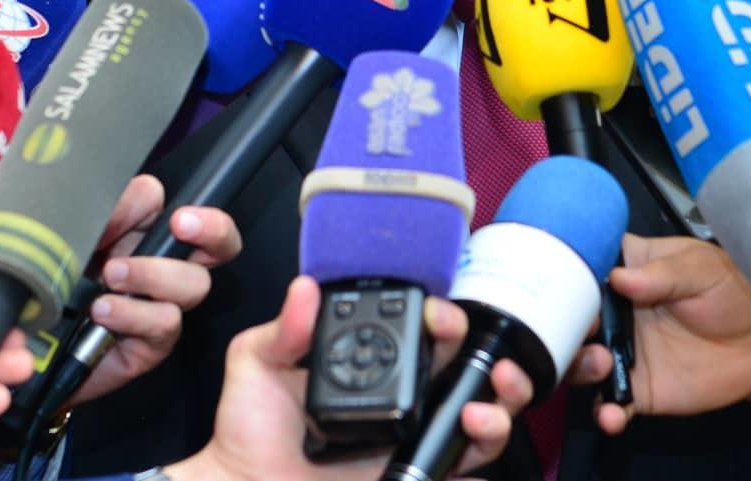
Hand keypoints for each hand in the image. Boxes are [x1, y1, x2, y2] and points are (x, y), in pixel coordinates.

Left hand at [68, 174, 243, 405]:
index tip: (176, 215)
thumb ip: (104, 208)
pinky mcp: (152, 345)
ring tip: (111, 276)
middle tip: (181, 224)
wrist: (24, 344)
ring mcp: (162, 306)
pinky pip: (163, 322)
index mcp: (150, 234)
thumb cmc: (47, 280)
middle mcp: (166, 267)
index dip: (194, 212)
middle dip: (213, 230)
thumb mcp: (69, 232)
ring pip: (194, 284)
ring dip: (154, 274)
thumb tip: (129, 204)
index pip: (195, 211)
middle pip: (221, 244)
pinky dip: (133, 313)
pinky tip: (102, 310)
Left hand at [167, 276, 528, 480]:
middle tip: (471, 346)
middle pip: (464, 362)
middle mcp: (400, 395)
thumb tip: (305, 289)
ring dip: (502, 393)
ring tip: (491, 393)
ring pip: (482, 406)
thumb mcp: (256, 367)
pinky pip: (470, 459)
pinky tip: (475, 425)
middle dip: (485, 346)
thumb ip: (283, 329)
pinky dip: (487, 439)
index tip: (433, 313)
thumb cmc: (248, 436)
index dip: (438, 314)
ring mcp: (414, 435)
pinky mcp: (420, 472)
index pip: (420, 328)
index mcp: (369, 363)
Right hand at [569, 234, 750, 434]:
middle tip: (585, 327)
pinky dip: (604, 412)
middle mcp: (613, 310)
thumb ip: (664, 272)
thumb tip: (619, 278)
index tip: (564, 280)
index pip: (584, 264)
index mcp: (626, 270)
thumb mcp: (703, 267)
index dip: (568, 270)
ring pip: (579, 360)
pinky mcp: (635, 388)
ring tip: (600, 363)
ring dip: (578, 365)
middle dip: (563, 322)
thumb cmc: (729, 295)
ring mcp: (620, 351)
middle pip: (569, 314)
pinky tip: (612, 414)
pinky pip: (609, 403)